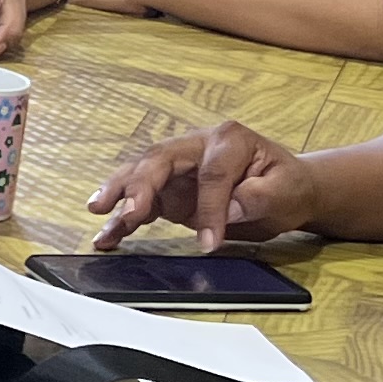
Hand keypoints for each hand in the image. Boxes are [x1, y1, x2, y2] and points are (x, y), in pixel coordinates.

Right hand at [90, 121, 316, 249]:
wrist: (284, 190)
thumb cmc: (285, 184)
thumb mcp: (285, 190)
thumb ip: (258, 196)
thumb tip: (228, 209)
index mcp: (228, 140)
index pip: (211, 173)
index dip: (210, 208)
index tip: (210, 241)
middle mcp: (196, 147)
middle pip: (160, 161)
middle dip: (141, 185)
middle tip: (128, 211)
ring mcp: (178, 168)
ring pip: (140, 174)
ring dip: (118, 193)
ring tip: (97, 210)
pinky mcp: (168, 191)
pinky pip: (141, 202)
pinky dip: (121, 218)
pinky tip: (105, 235)